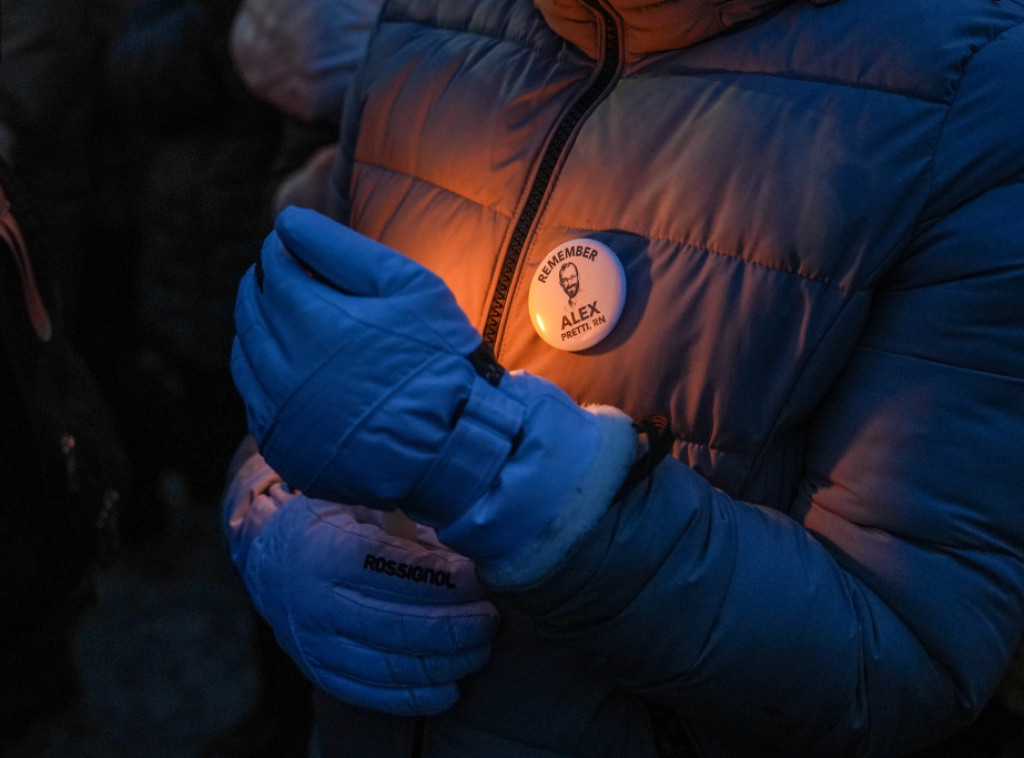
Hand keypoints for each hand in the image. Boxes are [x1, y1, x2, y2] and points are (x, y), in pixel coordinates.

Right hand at [223, 443, 499, 715]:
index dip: (445, 579)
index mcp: (326, 550)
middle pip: (398, 626)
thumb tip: (471, 536)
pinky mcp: (320, 673)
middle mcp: (316, 603)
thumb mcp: (362, 501)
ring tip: (481, 646)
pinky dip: (417, 697)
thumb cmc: (332, 522)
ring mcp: (315, 644)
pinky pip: (373, 695)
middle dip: (456, 626)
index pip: (395, 571)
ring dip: (446, 663)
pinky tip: (451, 685)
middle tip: (491, 617)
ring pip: (391, 667)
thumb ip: (409, 518)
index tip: (481, 578)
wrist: (271, 561)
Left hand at [232, 207, 636, 580]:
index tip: (300, 247)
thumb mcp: (410, 287)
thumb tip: (287, 221)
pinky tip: (289, 367)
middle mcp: (280, 365)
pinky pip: (253, 397)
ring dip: (258, 326)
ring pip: (245, 351)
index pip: (275, 266)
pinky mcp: (281, 445)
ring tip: (287, 317)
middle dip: (266, 283)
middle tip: (289, 276)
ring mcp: (277, 411)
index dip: (287, 249)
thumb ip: (344, 248)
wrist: (451, 449)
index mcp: (310, 319)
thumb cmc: (439, 361)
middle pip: (252, 306)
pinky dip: (262, 373)